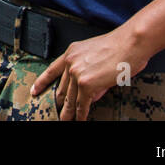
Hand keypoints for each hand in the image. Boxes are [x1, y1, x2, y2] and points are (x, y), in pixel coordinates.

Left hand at [33, 26, 149, 120]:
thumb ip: (88, 73)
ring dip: (68, 112)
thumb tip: (89, 94)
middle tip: (56, 112)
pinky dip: (81, 114)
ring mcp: (77, 73)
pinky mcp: (87, 84)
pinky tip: (80, 119)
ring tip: (65, 120)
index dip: (42, 83)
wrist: (130, 44)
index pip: (51, 70)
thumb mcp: (95, 55)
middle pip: (61, 89)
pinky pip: (82, 104)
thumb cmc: (119, 47)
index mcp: (70, 53)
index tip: (35, 91)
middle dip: (59, 102)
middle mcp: (70, 62)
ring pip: (70, 99)